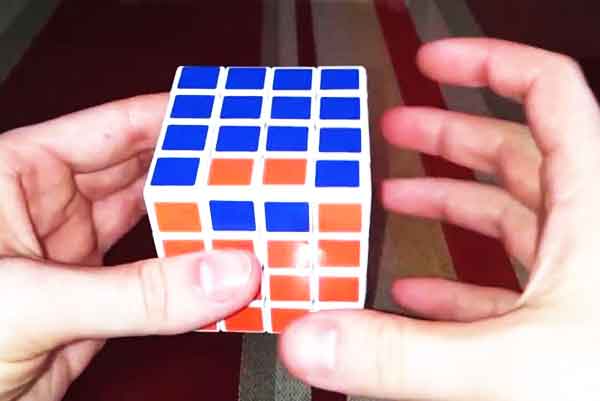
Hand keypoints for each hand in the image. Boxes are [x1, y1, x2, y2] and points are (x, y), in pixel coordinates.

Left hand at [0, 94, 259, 400]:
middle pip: (142, 176)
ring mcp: (76, 259)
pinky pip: (155, 283)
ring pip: (152, 230)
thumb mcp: (29, 301)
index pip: (110, 128)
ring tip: (242, 218)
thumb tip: (218, 273)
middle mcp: (51, 210)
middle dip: (194, 173)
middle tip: (246, 171)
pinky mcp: (95, 306)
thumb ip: (133, 292)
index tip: (220, 116)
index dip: (168, 118)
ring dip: (196, 228)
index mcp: (18, 174)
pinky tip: (218, 271)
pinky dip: (189, 280)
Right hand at [280, 38, 599, 400]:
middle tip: (398, 127)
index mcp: (588, 208)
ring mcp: (576, 275)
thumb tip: (316, 337)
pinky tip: (416, 294)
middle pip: (514, 153)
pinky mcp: (563, 319)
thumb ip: (405, 351)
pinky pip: (506, 282)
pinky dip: (459, 281)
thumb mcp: (512, 365)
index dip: (488, 65)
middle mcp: (586, 232)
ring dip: (449, 201)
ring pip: (510, 216)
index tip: (434, 60)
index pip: (547, 93)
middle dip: (448, 135)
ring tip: (396, 196)